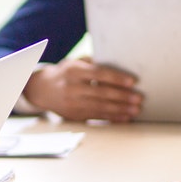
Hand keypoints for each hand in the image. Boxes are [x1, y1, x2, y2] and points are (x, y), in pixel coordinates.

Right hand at [24, 57, 142, 121]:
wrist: (42, 89)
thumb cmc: (65, 73)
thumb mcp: (74, 63)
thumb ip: (93, 63)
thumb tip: (118, 63)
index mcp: (73, 71)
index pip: (98, 74)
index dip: (116, 78)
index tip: (132, 82)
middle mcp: (72, 87)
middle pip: (101, 93)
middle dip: (122, 97)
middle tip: (138, 98)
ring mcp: (73, 103)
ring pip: (100, 107)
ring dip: (120, 110)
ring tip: (136, 110)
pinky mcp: (75, 115)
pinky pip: (97, 117)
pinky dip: (113, 118)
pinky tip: (125, 117)